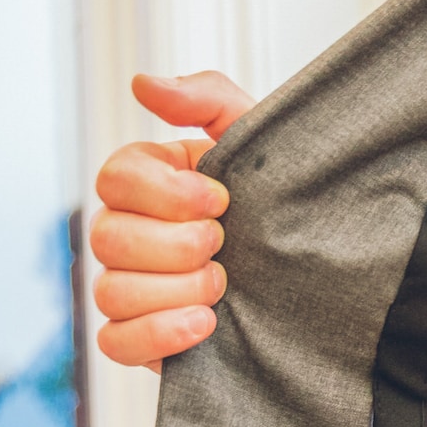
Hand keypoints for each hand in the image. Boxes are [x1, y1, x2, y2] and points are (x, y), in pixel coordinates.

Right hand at [92, 72, 256, 369]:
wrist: (319, 275)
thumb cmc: (283, 201)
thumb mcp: (258, 140)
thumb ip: (208, 99)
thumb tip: (142, 83)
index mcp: (148, 182)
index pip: (116, 178)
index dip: (167, 192)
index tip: (222, 199)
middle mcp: (128, 233)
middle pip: (107, 238)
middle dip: (177, 244)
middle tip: (225, 246)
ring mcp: (130, 287)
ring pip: (112, 292)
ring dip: (176, 289)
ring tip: (225, 287)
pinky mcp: (141, 338)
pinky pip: (114, 342)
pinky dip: (156, 334)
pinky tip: (206, 325)